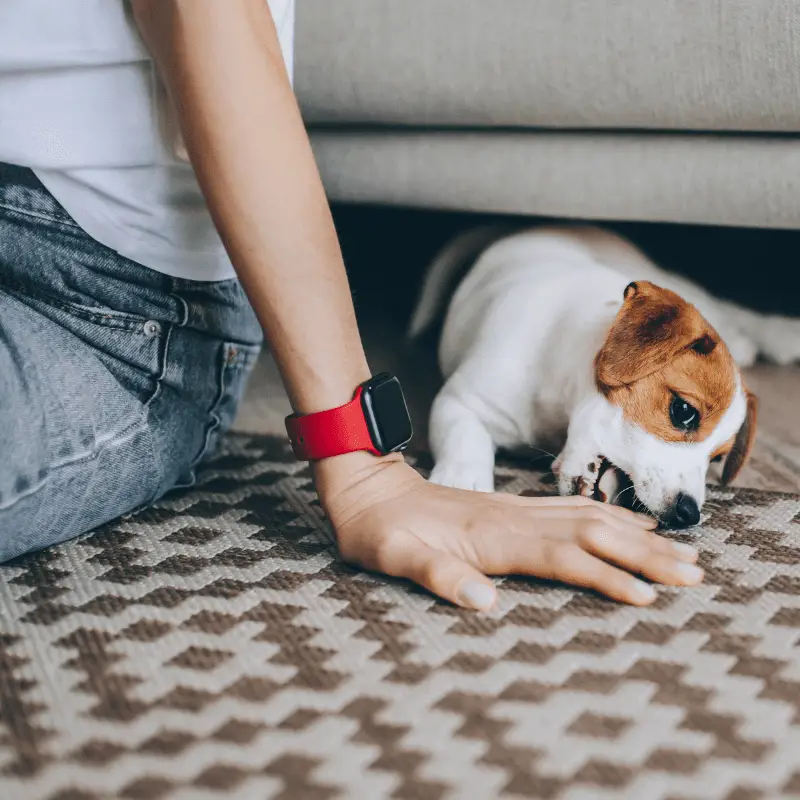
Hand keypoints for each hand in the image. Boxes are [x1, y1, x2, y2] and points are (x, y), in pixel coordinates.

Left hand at [312, 452, 703, 610]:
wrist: (368, 486)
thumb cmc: (378, 530)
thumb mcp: (393, 557)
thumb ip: (437, 575)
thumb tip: (486, 602)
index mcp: (491, 537)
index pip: (563, 556)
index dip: (605, 577)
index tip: (648, 598)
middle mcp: (512, 519)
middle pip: (591, 533)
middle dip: (643, 555)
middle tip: (693, 574)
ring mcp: (514, 510)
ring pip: (587, 518)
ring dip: (634, 536)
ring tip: (678, 552)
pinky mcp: (510, 508)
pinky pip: (570, 510)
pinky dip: (607, 518)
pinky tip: (626, 526)